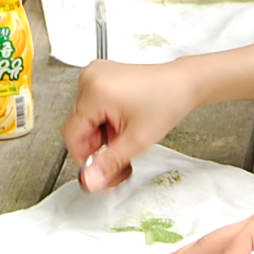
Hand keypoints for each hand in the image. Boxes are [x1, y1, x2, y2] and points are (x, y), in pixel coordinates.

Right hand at [62, 59, 198, 191]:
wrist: (183, 84)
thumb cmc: (167, 102)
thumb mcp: (137, 141)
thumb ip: (109, 163)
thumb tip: (89, 179)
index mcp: (95, 91)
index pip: (71, 133)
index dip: (84, 155)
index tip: (98, 166)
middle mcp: (90, 78)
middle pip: (79, 126)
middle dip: (98, 145)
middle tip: (120, 153)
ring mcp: (95, 75)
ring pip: (86, 118)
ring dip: (102, 133)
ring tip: (125, 134)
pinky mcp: (101, 76)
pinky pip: (93, 106)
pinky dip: (105, 120)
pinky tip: (122, 122)